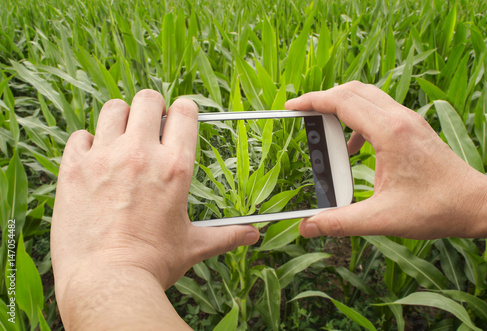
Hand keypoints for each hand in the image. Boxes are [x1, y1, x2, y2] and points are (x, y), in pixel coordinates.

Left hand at [51, 90, 258, 328]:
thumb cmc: (153, 264)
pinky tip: (94, 161)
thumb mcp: (193, 245)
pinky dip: (87, 144)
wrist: (106, 281)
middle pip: (147, 99)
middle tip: (149, 125)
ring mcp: (104, 157)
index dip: (184, 109)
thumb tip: (253, 235)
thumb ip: (226, 235)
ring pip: (113, 109)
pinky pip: (80, 136)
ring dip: (120, 119)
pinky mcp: (74, 168)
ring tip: (121, 138)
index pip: (184, 113)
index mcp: (175, 167)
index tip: (180, 115)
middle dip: (152, 107)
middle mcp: (141, 154)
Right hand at [285, 81, 486, 238]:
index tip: (291, 108)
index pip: (342, 102)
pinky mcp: (412, 127)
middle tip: (302, 115)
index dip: (312, 101)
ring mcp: (408, 120)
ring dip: (342, 107)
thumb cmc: (436, 208)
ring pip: (366, 96)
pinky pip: (378, 110)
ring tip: (324, 130)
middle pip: (352, 91)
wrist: (475, 204)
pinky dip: (358, 119)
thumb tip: (307, 227)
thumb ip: (340, 222)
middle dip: (323, 99)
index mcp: (389, 132)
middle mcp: (399, 118)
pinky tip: (354, 148)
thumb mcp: (382, 218)